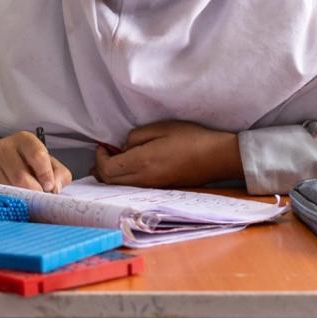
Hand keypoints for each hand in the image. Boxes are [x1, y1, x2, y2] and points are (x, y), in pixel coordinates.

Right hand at [0, 131, 72, 192]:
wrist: (4, 162)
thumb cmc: (32, 163)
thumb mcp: (50, 163)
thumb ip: (60, 174)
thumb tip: (55, 188)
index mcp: (24, 139)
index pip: (37, 156)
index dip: (46, 174)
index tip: (49, 186)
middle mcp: (4, 148)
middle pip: (21, 176)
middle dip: (34, 190)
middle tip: (39, 194)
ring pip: (9, 188)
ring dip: (23, 197)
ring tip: (28, 195)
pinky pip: (0, 195)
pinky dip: (12, 200)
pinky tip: (17, 197)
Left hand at [94, 121, 241, 188]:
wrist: (216, 157)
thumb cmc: (190, 138)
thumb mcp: (161, 128)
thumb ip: (136, 137)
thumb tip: (123, 148)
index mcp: (142, 162)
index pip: (107, 169)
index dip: (100, 158)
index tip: (103, 146)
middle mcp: (144, 179)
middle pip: (110, 182)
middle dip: (101, 168)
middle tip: (104, 153)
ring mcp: (152, 187)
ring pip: (120, 187)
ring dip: (111, 175)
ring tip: (113, 160)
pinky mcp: (159, 189)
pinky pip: (132, 188)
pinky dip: (123, 180)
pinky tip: (127, 168)